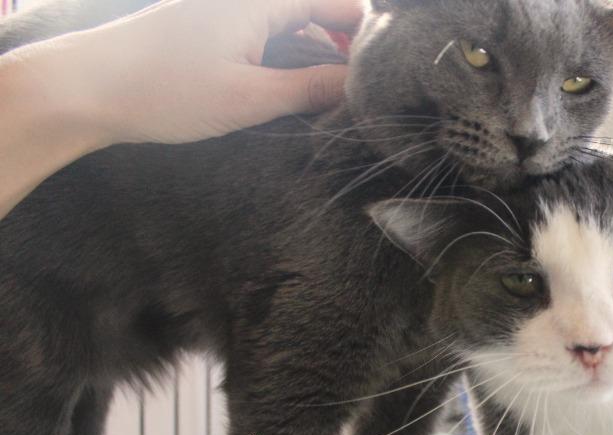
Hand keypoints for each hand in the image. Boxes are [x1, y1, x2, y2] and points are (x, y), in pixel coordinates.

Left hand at [8, 0, 361, 145]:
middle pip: (317, 19)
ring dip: (315, 68)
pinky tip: (297, 102)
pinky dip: (286, 71)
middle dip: (344, 57)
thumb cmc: (162, 89)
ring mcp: (228, 16)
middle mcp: (247, 0)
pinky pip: (266, 46)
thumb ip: (310, 88)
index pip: (337, 6)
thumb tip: (360, 89)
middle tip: (366, 102)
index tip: (390, 76)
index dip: (368, 38)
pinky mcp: (213, 36)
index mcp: (260, 0)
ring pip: (292, 36)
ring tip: (336, 109)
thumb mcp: (248, 96)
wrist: (85, 90)